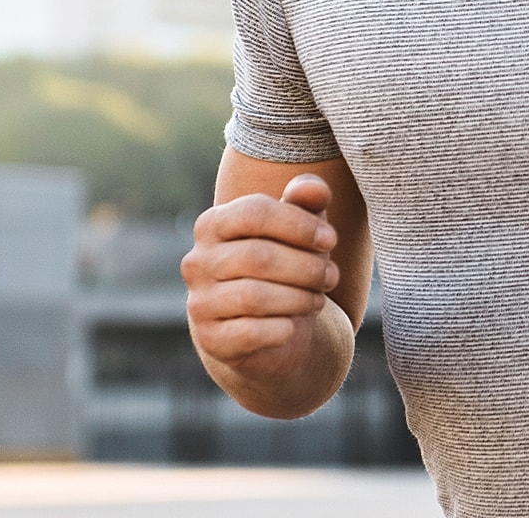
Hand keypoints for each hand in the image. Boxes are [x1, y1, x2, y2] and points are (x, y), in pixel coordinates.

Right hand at [182, 173, 341, 381]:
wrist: (269, 328)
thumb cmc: (285, 265)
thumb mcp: (299, 229)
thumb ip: (306, 201)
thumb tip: (315, 189)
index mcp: (213, 224)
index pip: (254, 212)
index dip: (298, 224)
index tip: (330, 239)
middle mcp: (197, 262)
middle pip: (257, 256)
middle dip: (305, 267)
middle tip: (331, 276)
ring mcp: (200, 302)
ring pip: (253, 297)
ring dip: (298, 298)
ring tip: (318, 300)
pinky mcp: (210, 339)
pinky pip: (249, 332)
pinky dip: (280, 329)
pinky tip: (293, 326)